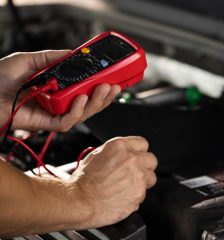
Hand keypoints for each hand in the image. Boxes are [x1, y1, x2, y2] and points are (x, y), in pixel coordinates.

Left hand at [0, 51, 120, 131]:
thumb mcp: (28, 60)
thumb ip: (52, 57)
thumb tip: (74, 53)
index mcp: (56, 88)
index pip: (83, 89)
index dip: (99, 85)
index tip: (112, 77)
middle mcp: (57, 102)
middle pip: (88, 103)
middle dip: (104, 96)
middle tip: (114, 85)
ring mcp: (53, 114)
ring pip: (83, 114)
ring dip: (97, 103)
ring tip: (105, 90)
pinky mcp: (46, 124)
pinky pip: (67, 121)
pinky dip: (77, 112)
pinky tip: (80, 99)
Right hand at [70, 137, 157, 227]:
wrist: (79, 201)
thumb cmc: (83, 180)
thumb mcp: (97, 154)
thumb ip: (117, 152)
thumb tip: (126, 154)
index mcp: (121, 146)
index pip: (143, 144)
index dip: (139, 152)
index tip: (137, 157)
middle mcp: (132, 159)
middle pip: (151, 160)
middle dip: (144, 166)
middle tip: (134, 173)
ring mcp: (138, 177)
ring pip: (151, 178)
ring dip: (143, 182)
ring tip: (126, 187)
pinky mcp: (139, 193)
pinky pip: (143, 193)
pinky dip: (135, 196)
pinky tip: (121, 196)